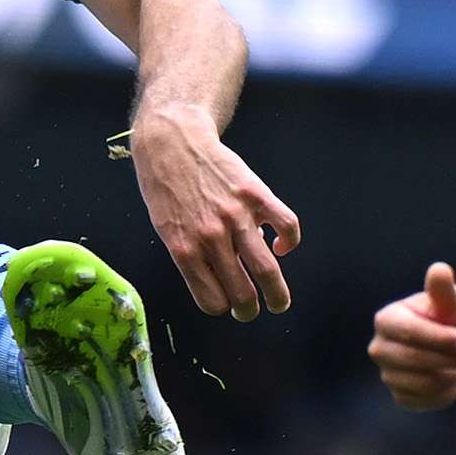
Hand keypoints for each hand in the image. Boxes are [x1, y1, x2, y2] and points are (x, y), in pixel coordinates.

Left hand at [130, 106, 297, 318]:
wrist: (171, 142)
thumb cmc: (164, 188)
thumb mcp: (166, 228)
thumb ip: (192, 255)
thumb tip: (225, 275)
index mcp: (184, 250)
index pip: (212, 300)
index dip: (221, 307)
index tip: (225, 304)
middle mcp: (211, 237)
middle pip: (242, 293)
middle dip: (249, 312)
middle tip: (251, 312)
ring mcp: (237, 216)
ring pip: (268, 269)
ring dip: (277, 295)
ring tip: (278, 302)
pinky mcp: (256, 194)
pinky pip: (287, 226)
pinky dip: (290, 242)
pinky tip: (281, 247)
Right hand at [367, 263, 455, 410]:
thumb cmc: (453, 317)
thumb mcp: (452, 301)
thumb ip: (443, 289)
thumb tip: (440, 269)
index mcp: (387, 319)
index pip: (408, 332)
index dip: (440, 338)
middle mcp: (379, 348)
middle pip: (414, 359)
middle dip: (453, 359)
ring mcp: (388, 374)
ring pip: (424, 382)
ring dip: (455, 373)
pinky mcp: (401, 396)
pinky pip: (428, 400)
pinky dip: (449, 390)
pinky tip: (454, 375)